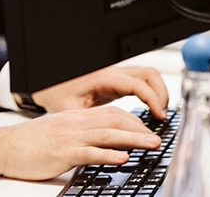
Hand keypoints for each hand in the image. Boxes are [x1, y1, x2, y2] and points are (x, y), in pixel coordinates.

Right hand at [0, 106, 160, 179]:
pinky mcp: (63, 153)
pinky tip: (122, 158)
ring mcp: (69, 137)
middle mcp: (74, 124)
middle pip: (114, 121)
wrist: (4, 147)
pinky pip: (90, 152)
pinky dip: (108, 155)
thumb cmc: (28, 143)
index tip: (148, 130)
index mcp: (74, 118)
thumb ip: (79, 134)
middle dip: (140, 129)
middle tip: (158, 138)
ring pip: (108, 134)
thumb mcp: (57, 132)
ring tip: (151, 145)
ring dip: (133, 139)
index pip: (110, 113)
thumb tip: (101, 142)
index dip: (133, 121)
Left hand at [33, 65, 169, 119]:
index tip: (160, 116)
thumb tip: (103, 137)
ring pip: (147, 75)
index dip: (153, 99)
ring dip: (158, 92)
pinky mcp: (116, 81)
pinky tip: (150, 110)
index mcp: (103, 78)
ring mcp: (115, 75)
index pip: (138, 83)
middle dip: (162, 93)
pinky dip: (150, 93)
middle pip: (149, 73)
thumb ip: (89, 122)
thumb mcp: (71, 111)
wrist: (47, 85)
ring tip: (159, 114)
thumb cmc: (55, 95)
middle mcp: (112, 73)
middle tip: (162, 115)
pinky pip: (141, 81)